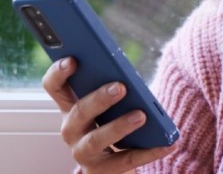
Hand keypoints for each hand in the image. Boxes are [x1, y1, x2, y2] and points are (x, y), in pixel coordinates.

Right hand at [42, 57, 177, 172]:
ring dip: (119, 126)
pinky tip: (168, 144)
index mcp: (70, 107)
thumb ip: (109, 88)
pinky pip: (127, 160)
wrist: (111, 167)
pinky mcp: (102, 171)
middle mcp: (72, 130)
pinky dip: (149, 152)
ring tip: (141, 115)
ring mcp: (84, 153)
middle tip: (120, 87)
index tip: (73, 59)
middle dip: (99, 98)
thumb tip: (128, 77)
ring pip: (97, 139)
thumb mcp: (106, 106)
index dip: (59, 73)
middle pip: (79, 112)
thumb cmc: (110, 125)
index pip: (54, 86)